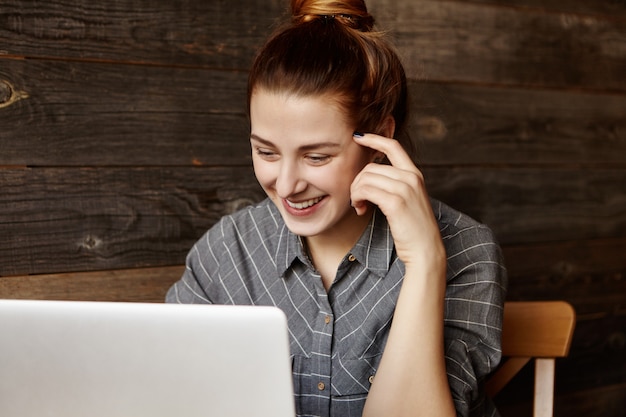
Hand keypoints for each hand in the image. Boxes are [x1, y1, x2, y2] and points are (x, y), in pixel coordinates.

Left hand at [351, 133, 444, 267]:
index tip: (359, 137)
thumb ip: (395, 186)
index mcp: (415, 175)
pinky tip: (361, 210)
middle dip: (357, 182)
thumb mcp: (408, 201)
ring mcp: (405, 189)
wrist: (425, 251)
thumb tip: (369, 177)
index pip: (393, 146)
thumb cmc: (413, 230)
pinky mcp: (396, 202)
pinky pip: (365, 190)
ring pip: (365, 178)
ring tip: (359, 206)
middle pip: (371, 167)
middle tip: (357, 200)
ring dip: (355, 193)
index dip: (374, 138)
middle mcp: (411, 178)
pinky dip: (357, 199)